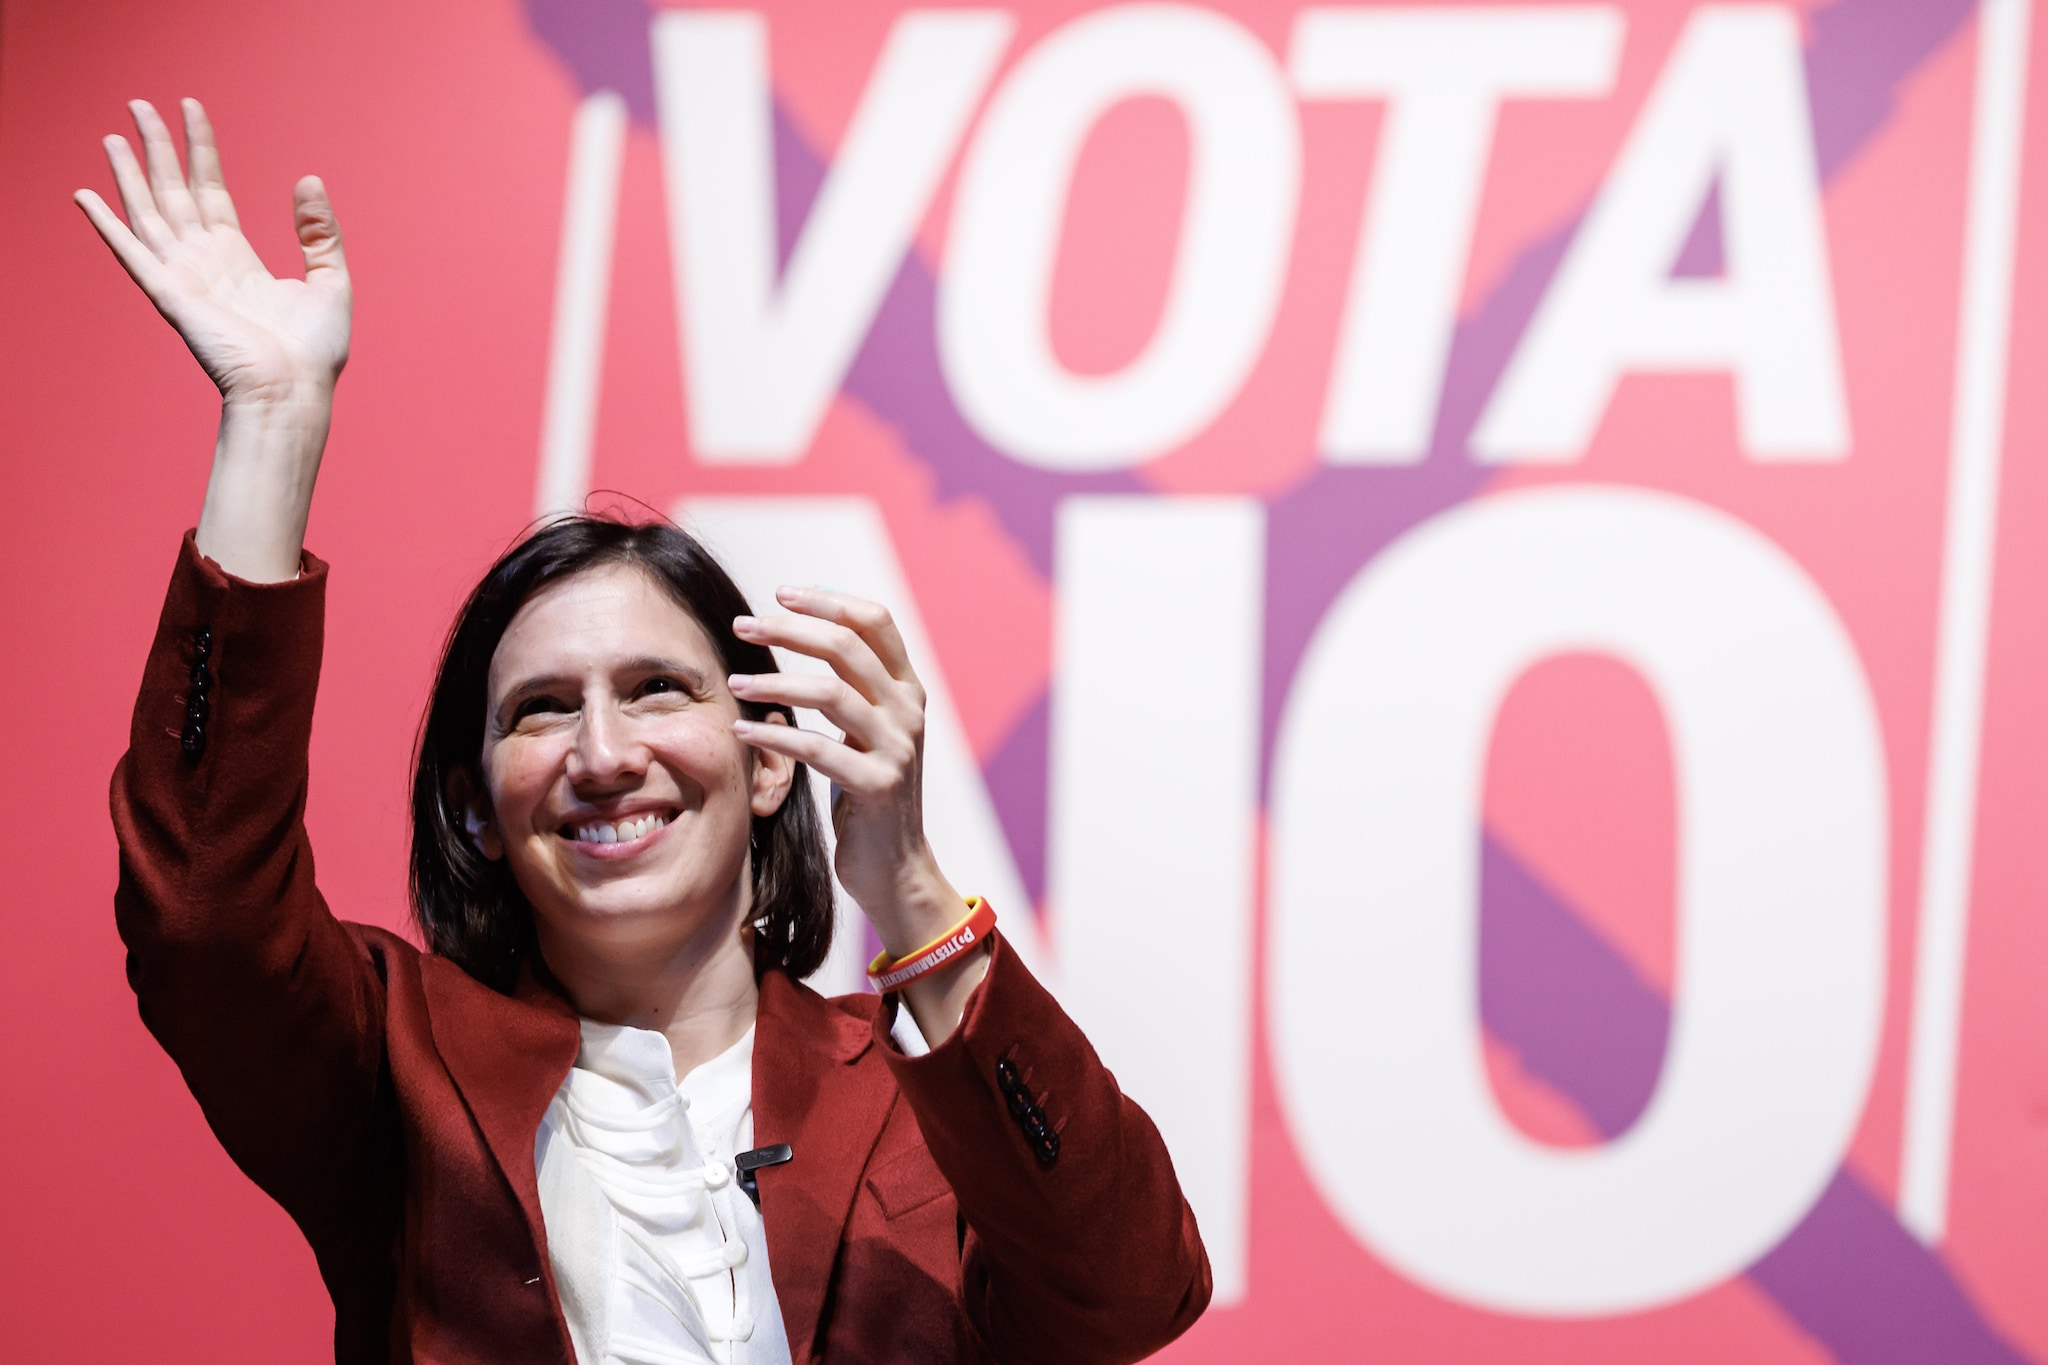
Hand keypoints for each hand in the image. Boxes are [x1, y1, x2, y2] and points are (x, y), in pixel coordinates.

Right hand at [76, 99, 349, 405]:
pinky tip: (85, 196)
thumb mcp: (330, 280)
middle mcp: (205, 262)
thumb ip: (319, 231)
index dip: (201, 150)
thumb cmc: (313, 351)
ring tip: (111, 136)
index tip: (190, 108)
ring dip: (127, 174)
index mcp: (238, 258)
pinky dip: (107, 225)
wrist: (294, 391)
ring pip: (148, 212)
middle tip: (139, 104)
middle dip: (157, 147)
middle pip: (173, 192)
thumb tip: (308, 179)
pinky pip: (132, 254)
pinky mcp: (171, 296)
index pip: (211, 190)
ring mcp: (184, 277)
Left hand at [729, 590, 989, 1037]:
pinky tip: (741, 729)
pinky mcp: (876, 786)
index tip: (782, 594)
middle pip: (847, 648)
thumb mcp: (868, 731)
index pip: (876, 621)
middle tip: (741, 625)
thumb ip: (852, 687)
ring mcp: (897, 748)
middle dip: (789, 630)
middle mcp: (909, 711)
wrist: (896, 867)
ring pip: (832, 692)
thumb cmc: (869, 794)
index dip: (829, 601)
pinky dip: (775, 737)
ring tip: (734, 682)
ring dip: (775, 682)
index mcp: (908, 689)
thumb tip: (804, 634)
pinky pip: (819, 749)